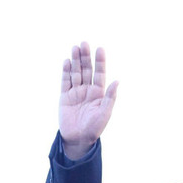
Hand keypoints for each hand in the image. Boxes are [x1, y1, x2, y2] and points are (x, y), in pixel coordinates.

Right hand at [59, 42, 118, 158]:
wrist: (78, 139)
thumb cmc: (94, 128)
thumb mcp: (105, 113)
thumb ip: (110, 97)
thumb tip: (117, 81)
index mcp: (99, 93)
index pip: (100, 73)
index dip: (100, 61)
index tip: (100, 49)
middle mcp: (87, 90)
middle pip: (86, 70)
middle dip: (86, 57)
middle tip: (84, 43)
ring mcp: (76, 92)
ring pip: (76, 73)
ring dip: (76, 61)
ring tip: (75, 47)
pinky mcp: (64, 96)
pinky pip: (65, 81)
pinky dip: (66, 71)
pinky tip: (67, 61)